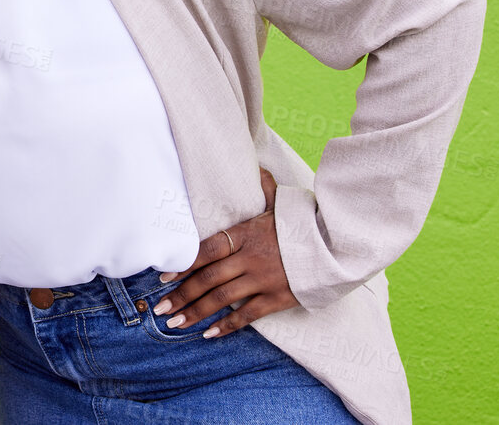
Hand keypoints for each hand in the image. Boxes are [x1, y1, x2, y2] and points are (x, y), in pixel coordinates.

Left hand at [150, 167, 295, 337]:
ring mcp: (263, 279)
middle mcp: (250, 258)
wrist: (339, 244)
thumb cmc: (304, 222)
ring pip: (222, 299)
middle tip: (159, 307)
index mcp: (245, 234)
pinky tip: (208, 333)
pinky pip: (247, 315)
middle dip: (181, 294)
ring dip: (195, 312)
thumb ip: (262, 186)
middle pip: (208, 278)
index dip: (183, 265)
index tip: (163, 277)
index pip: (206, 250)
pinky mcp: (278, 298)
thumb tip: (256, 164)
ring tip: (174, 322)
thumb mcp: (280, 202)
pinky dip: (226, 326)